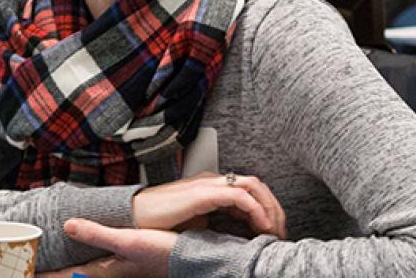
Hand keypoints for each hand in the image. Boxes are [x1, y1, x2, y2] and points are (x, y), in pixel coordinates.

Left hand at [35, 220, 176, 277]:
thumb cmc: (162, 253)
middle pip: (72, 276)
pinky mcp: (128, 265)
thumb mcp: (128, 241)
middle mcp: (108, 272)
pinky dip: (84, 264)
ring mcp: (118, 270)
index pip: (65, 277)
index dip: (44, 275)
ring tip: (51, 265)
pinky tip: (87, 254)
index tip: (24, 272)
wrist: (190, 260)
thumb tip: (68, 226)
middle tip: (31, 268)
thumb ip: (97, 234)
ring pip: (85, 273)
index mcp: (103, 270)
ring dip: (68, 270)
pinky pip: (98, 266)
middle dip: (53, 273)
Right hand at [132, 171, 286, 238]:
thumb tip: (237, 235)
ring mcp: (208, 184)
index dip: (266, 208)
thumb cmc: (161, 221)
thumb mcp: (197, 223)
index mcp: (212, 185)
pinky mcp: (202, 194)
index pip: (249, 189)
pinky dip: (254, 210)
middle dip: (273, 207)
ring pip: (252, 186)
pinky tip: (259, 226)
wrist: (134, 216)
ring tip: (273, 229)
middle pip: (256, 184)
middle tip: (280, 230)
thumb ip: (217, 223)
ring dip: (268, 208)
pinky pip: (238, 197)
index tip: (273, 230)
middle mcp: (213, 180)